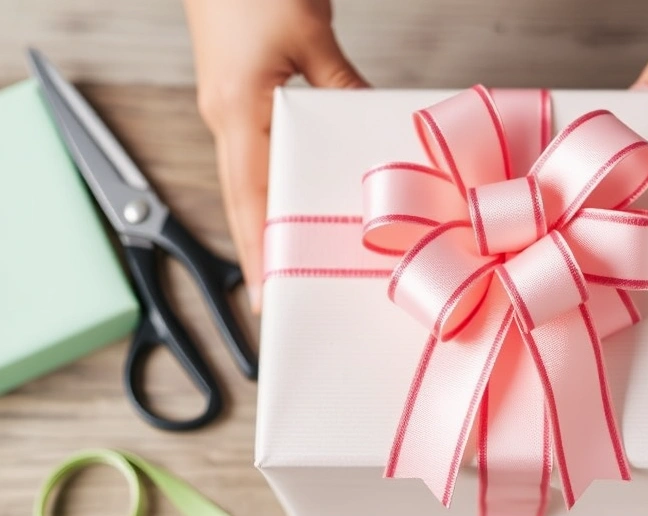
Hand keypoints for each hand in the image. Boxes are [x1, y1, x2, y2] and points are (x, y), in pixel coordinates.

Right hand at [184, 0, 366, 312]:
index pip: (250, 202)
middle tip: (295, 292)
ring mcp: (230, 110)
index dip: (261, 255)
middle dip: (267, 252)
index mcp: (237, 113)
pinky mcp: (242, 96)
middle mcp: (227, 120)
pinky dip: (280, 182)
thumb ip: (340, 87)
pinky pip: (263, 154)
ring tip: (303, 259)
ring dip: (272, 220)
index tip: (271, 301)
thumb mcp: (309, 35)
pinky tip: (306, 194)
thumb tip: (372, 126)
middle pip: (248, 203)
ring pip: (253, 182)